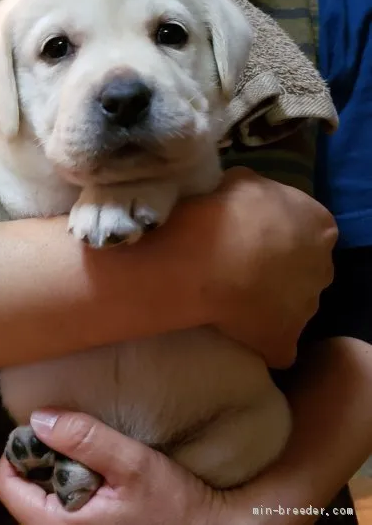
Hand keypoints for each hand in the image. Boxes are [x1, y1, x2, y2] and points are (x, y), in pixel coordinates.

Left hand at [0, 410, 227, 524]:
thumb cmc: (172, 505)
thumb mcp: (131, 464)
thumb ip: (86, 439)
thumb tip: (39, 417)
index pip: (6, 486)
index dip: (17, 451)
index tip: (43, 428)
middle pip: (21, 490)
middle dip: (40, 457)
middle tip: (70, 435)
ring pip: (41, 496)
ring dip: (56, 467)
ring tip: (86, 451)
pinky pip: (61, 503)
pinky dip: (70, 479)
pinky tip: (97, 470)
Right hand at [169, 167, 337, 368]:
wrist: (201, 260)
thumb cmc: (220, 213)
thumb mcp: (238, 180)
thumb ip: (255, 191)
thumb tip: (247, 197)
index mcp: (318, 223)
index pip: (305, 227)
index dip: (275, 231)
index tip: (247, 233)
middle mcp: (324, 266)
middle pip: (303, 268)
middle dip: (277, 268)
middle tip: (238, 264)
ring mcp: (308, 308)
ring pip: (290, 306)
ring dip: (267, 302)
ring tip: (229, 295)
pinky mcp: (286, 342)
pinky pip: (274, 344)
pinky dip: (258, 339)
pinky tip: (232, 329)